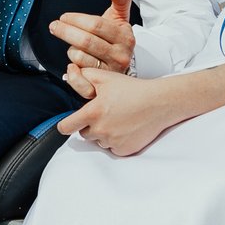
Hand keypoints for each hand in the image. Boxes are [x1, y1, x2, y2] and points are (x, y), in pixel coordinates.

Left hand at [47, 0, 134, 73]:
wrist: (122, 61)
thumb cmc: (116, 36)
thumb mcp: (120, 16)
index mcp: (125, 37)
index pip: (96, 25)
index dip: (76, 19)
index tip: (64, 17)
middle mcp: (121, 56)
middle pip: (86, 42)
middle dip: (65, 31)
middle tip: (54, 26)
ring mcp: (111, 72)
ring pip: (80, 58)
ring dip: (70, 50)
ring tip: (71, 45)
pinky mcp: (101, 86)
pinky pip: (80, 78)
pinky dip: (72, 70)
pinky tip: (72, 64)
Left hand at [56, 66, 180, 155]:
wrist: (159, 103)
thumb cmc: (133, 89)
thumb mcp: (106, 78)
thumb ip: (84, 76)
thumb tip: (70, 74)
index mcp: (92, 113)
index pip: (65, 127)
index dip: (65, 124)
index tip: (68, 123)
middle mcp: (100, 130)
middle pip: (84, 134)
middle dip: (90, 125)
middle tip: (105, 114)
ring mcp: (112, 141)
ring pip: (99, 141)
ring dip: (104, 133)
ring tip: (119, 119)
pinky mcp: (124, 150)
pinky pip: (113, 148)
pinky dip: (117, 140)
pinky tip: (126, 127)